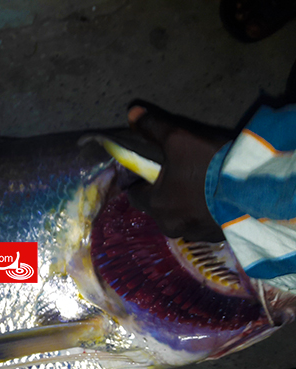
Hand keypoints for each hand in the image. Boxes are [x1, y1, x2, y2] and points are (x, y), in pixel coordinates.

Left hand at [125, 105, 227, 241]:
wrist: (254, 188)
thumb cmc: (210, 164)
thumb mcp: (179, 139)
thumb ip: (153, 128)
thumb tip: (132, 113)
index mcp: (155, 205)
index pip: (135, 195)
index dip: (141, 181)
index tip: (152, 171)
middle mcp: (170, 225)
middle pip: (157, 207)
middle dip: (163, 193)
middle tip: (179, 175)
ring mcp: (193, 233)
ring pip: (179, 217)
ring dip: (183, 205)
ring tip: (199, 187)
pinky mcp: (214, 237)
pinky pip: (200, 224)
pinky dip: (202, 213)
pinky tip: (214, 199)